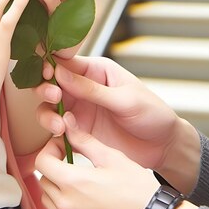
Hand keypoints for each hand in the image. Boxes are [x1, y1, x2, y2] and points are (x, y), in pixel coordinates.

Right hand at [36, 56, 181, 170]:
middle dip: (45, 89)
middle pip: (51, 83)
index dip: (51, 65)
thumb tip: (59, 72)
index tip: (47, 74)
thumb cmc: (152, 114)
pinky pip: (57, 131)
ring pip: (49, 107)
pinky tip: (60, 138)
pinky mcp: (79, 132)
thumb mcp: (124, 99)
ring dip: (47, 113)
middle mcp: (83, 88)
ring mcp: (80, 111)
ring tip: (59, 125)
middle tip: (54, 97)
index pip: (66, 61)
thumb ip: (92, 89)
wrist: (164, 147)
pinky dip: (52, 134)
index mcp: (97, 71)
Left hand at [36, 113, 157, 208]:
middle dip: (54, 166)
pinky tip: (84, 199)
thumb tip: (68, 125)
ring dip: (57, 187)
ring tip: (77, 181)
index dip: (50, 150)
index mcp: (74, 183)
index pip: (41, 162)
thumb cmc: (137, 192)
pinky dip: (66, 206)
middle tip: (70, 161)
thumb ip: (85, 141)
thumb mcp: (112, 158)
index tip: (62, 148)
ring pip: (49, 200)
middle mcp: (68, 206)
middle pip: (44, 180)